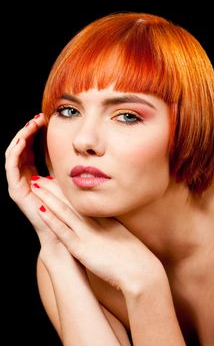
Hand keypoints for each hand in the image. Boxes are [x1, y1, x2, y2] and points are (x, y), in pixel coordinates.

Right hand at [5, 114, 57, 244]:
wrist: (64, 228)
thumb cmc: (67, 205)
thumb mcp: (64, 176)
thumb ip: (61, 162)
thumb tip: (70, 143)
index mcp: (34, 173)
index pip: (30, 148)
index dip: (34, 132)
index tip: (44, 119)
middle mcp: (24, 176)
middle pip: (20, 147)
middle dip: (28, 131)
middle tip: (38, 118)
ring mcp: (19, 183)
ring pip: (14, 153)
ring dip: (21, 137)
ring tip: (31, 125)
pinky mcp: (16, 190)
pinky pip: (11, 166)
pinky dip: (15, 151)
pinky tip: (23, 139)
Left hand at [31, 177, 162, 292]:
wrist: (142, 271)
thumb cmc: (135, 258)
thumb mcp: (123, 237)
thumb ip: (113, 230)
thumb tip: (109, 227)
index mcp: (104, 219)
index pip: (82, 201)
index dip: (68, 190)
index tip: (57, 181)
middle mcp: (94, 223)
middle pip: (71, 201)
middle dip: (55, 188)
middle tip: (41, 177)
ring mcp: (87, 234)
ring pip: (63, 211)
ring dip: (48, 197)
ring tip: (35, 184)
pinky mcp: (81, 249)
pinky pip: (63, 231)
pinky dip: (51, 220)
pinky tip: (39, 209)